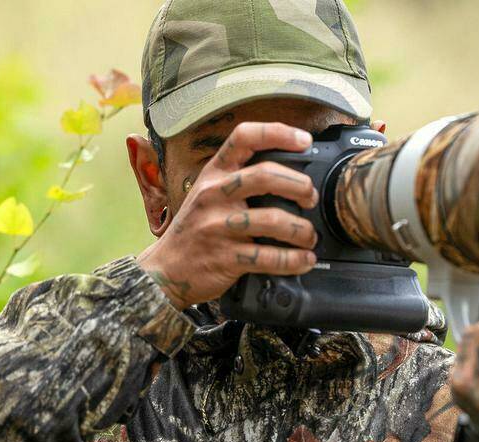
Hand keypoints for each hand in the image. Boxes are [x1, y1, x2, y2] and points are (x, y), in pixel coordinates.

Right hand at [136, 122, 321, 308]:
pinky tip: (304, 260)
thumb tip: (293, 175)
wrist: (167, 270)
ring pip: (272, 219)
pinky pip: (267, 257)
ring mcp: (218, 226)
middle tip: (311, 198)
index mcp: (214, 173)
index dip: (278, 133)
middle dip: (300, 186)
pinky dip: (293, 260)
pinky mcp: (225, 258)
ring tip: (310, 236)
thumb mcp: (208, 193)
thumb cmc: (196, 228)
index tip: (305, 141)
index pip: (244, 137)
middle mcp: (214, 194)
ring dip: (302, 229)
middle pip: (265, 175)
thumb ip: (240, 179)